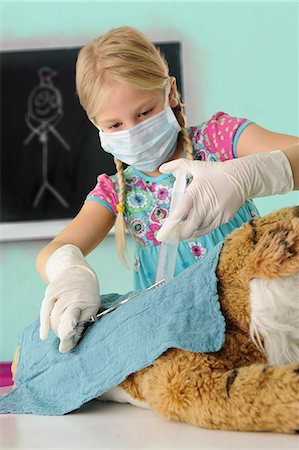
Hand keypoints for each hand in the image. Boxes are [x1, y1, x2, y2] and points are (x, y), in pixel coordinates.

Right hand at [39, 245, 99, 352]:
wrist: (78, 270)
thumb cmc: (88, 292)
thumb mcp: (92, 305)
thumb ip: (82, 322)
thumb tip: (72, 342)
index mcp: (83, 300)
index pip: (71, 320)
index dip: (67, 335)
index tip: (65, 348)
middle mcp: (69, 295)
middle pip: (59, 320)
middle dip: (60, 333)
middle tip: (64, 342)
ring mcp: (58, 292)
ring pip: (51, 315)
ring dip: (53, 328)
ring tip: (59, 334)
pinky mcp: (50, 290)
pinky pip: (44, 308)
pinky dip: (44, 322)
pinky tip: (44, 334)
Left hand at [157, 151, 292, 240]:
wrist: (241, 178)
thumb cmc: (216, 172)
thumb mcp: (196, 166)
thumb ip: (177, 166)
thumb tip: (161, 168)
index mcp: (194, 194)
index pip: (179, 213)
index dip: (170, 225)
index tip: (162, 234)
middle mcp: (204, 207)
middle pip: (188, 228)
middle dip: (179, 234)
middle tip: (172, 234)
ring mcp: (215, 214)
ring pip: (198, 230)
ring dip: (190, 230)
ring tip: (185, 226)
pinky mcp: (223, 219)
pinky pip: (208, 229)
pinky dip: (200, 230)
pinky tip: (196, 225)